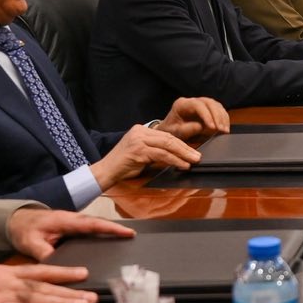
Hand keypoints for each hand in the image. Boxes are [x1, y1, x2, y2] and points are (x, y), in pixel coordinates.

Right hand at [0, 263, 98, 302]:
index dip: (64, 272)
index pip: (41, 270)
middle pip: (47, 285)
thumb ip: (2, 282)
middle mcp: (8, 280)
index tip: (84, 274)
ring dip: (65, 302)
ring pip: (41, 298)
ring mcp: (2, 294)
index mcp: (5, 272)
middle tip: (94, 295)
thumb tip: (20, 288)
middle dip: (72, 290)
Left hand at [6, 207, 134, 258]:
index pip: (91, 224)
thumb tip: (57, 265)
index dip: (110, 228)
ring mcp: (72, 223)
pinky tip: (107, 242)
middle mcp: (72, 219)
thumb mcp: (30, 242)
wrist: (15, 220)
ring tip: (126, 239)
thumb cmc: (23, 229)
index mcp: (65, 220)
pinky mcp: (71, 228)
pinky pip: (89, 230)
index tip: (127, 233)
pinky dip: (100, 233)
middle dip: (115, 229)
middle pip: (98, 223)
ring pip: (95, 225)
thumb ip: (44, 252)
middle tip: (133, 236)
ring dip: (109, 230)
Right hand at [88, 125, 202, 189]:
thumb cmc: (123, 166)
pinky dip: (174, 160)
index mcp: (141, 130)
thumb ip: (156, 151)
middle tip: (197, 156)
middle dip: (185, 148)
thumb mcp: (142, 154)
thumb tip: (176, 156)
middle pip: (168, 138)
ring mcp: (139, 139)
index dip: (181, 143)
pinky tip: (182, 165)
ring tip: (194, 160)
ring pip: (167, 145)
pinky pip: (162, 154)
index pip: (166, 135)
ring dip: (183, 154)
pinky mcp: (138, 150)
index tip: (192, 151)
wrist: (105, 172)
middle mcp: (140, 131)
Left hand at [156, 95, 229, 138]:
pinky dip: (223, 119)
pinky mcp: (208, 110)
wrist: (171, 132)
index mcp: (181, 104)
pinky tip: (224, 129)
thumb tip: (202, 126)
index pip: (197, 105)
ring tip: (224, 131)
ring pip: (216, 105)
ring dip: (222, 118)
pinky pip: (219, 111)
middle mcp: (192, 101)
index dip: (207, 115)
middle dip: (217, 116)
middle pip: (209, 103)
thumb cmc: (171, 132)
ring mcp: (201, 104)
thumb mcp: (175, 133)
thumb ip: (187, 129)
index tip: (212, 127)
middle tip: (221, 129)